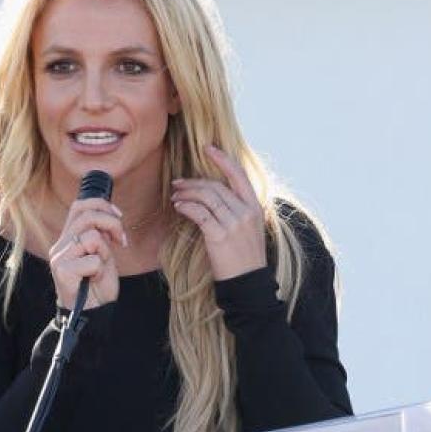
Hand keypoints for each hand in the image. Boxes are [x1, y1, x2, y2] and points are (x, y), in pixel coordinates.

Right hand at [49, 197, 125, 309]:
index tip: (118, 216)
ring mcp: (59, 258)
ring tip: (101, 267)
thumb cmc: (98, 284)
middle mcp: (60, 244)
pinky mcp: (62, 271)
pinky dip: (100, 270)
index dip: (102, 204)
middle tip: (120, 241)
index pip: (79, 206)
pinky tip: (94, 279)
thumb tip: (110, 213)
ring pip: (91, 237)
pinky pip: (92, 260)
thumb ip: (101, 233)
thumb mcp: (104, 252)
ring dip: (105, 252)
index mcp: (69, 237)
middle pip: (86, 216)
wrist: (92, 312)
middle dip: (112, 224)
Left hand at [171, 145, 267, 280]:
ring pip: (206, 197)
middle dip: (193, 182)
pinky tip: (178, 207)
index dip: (222, 159)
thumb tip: (214, 195)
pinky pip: (199, 213)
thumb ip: (237, 210)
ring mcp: (234, 224)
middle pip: (216, 186)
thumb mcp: (249, 229)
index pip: (239, 175)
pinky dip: (186, 207)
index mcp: (255, 207)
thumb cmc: (244, 257)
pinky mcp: (220, 235)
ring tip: (175, 196)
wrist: (248, 283)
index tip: (207, 148)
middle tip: (178, 183)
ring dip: (186, 194)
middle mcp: (246, 212)